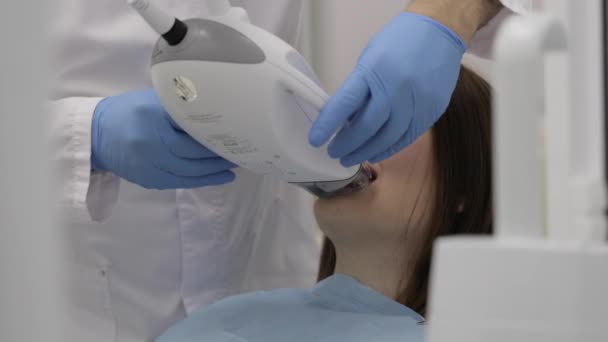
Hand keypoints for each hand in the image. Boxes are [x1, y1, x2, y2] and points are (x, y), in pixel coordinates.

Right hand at [91, 88, 236, 189]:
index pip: (189, 132)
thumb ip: (179, 104)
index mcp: (151, 119)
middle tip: (238, 151)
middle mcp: (150, 144)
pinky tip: (219, 177)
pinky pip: (180, 182)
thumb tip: (213, 109)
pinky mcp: (149, 179)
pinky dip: (202, 181)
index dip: (212, 137)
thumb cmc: (129, 111)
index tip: (232, 133)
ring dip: (214, 171)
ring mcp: (148, 166)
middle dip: (217, 156)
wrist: (96, 134)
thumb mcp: (152, 99)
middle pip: (191, 155)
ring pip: (189, 173)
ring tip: (233, 166)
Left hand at [309, 12, 465, 165]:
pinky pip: (407, 137)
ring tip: (350, 158)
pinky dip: (388, 149)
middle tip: (333, 152)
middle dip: (347, 143)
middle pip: (367, 126)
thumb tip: (344, 120)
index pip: (345, 102)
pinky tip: (375, 153)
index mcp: (374, 69)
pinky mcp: (432, 111)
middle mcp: (396, 87)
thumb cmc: (399, 42)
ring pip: (388, 137)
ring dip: (366, 152)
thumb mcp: (370, 59)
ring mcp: (417, 101)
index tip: (316, 139)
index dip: (328, 124)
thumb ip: (359, 89)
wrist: (440, 30)